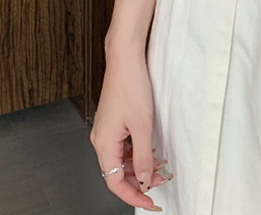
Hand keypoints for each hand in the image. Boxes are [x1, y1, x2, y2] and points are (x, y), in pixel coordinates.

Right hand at [90, 48, 172, 211]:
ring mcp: (106, 131)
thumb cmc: (130, 85)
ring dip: (139, 166)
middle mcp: (101, 139)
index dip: (133, 196)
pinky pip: (123, 147)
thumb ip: (142, 156)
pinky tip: (150, 151)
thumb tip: (143, 179)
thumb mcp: (142, 125)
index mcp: (103, 143)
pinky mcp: (113, 123)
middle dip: (139, 181)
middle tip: (160, 182)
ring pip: (121, 160)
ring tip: (159, 166)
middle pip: (117, 173)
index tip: (149, 203)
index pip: (114, 183)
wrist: (126, 60)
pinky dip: (136, 153)